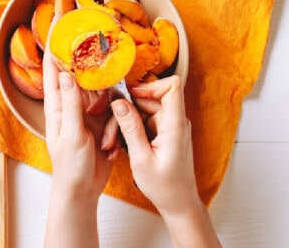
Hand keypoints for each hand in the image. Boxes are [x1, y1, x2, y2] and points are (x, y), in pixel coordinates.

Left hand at [43, 47, 117, 199]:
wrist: (82, 190)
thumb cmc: (69, 166)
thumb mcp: (72, 133)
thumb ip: (71, 103)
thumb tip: (66, 73)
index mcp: (57, 106)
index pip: (53, 70)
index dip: (54, 46)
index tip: (58, 24)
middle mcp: (71, 105)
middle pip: (79, 74)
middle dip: (86, 60)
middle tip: (95, 39)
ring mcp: (87, 113)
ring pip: (100, 90)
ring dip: (105, 92)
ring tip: (110, 92)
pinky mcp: (102, 123)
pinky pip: (112, 107)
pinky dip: (116, 111)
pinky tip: (117, 121)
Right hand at [112, 76, 220, 247]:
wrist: (177, 203)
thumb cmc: (164, 186)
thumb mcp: (141, 158)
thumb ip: (130, 127)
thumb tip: (119, 102)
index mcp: (175, 125)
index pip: (172, 86)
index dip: (149, 86)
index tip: (128, 96)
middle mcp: (175, 122)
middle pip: (149, 98)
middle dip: (126, 110)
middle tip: (110, 131)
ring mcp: (169, 126)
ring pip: (142, 110)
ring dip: (124, 122)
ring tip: (112, 143)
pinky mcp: (163, 132)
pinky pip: (143, 121)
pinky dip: (130, 130)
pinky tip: (119, 146)